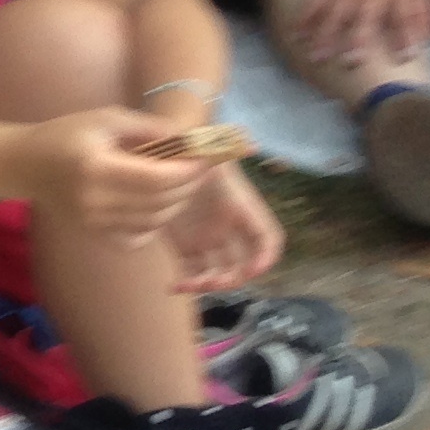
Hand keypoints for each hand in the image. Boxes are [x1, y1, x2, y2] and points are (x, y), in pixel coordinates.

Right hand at [20, 108, 209, 244]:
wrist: (25, 164)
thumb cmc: (65, 135)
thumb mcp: (105, 118)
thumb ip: (148, 127)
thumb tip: (188, 138)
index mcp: (96, 167)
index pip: (157, 178)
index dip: (188, 171)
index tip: (205, 158)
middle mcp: (94, 201)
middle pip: (160, 202)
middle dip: (189, 186)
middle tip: (201, 169)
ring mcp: (92, 222)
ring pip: (154, 222)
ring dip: (176, 204)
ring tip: (182, 184)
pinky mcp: (93, 234)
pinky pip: (137, 239)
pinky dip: (155, 225)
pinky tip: (157, 206)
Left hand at [165, 162, 282, 296]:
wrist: (162, 157)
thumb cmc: (190, 150)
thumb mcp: (209, 149)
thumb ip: (227, 149)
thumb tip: (251, 143)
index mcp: (242, 208)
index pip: (267, 237)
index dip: (267, 255)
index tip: (256, 269)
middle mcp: (229, 228)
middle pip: (242, 264)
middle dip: (232, 278)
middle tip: (212, 281)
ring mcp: (208, 239)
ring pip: (217, 272)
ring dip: (208, 285)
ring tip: (188, 285)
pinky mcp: (184, 245)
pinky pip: (190, 271)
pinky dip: (185, 284)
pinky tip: (172, 286)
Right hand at [298, 0, 429, 69]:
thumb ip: (427, 7)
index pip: (407, 13)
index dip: (408, 35)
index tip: (406, 57)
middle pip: (366, 15)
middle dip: (358, 38)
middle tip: (351, 63)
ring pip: (335, 12)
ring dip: (325, 35)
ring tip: (317, 57)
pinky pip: (315, 2)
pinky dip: (304, 19)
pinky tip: (296, 36)